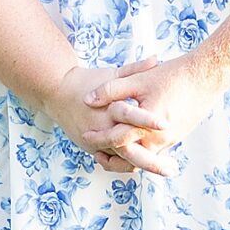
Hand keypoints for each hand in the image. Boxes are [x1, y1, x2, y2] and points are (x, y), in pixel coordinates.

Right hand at [42, 63, 171, 177]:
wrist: (58, 93)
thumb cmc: (88, 81)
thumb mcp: (112, 74)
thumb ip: (135, 70)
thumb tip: (157, 59)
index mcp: (107, 109)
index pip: (130, 116)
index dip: (148, 121)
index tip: (166, 125)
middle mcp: (101, 129)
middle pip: (128, 150)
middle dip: (151, 161)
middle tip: (171, 168)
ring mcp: (96, 143)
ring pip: (122, 160)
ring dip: (144, 165)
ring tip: (166, 169)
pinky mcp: (93, 149)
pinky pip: (114, 161)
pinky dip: (130, 163)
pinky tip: (148, 166)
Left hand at [83, 52, 222, 151]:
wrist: (207, 76)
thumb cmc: (174, 76)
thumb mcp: (138, 80)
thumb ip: (111, 90)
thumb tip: (88, 99)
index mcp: (148, 126)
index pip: (117, 140)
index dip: (99, 138)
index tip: (86, 135)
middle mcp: (160, 139)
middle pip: (131, 158)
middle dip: (112, 158)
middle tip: (97, 154)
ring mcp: (171, 140)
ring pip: (144, 158)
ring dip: (127, 156)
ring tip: (111, 152)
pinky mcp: (177, 137)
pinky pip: (155, 151)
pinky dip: (142, 151)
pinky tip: (133, 142)